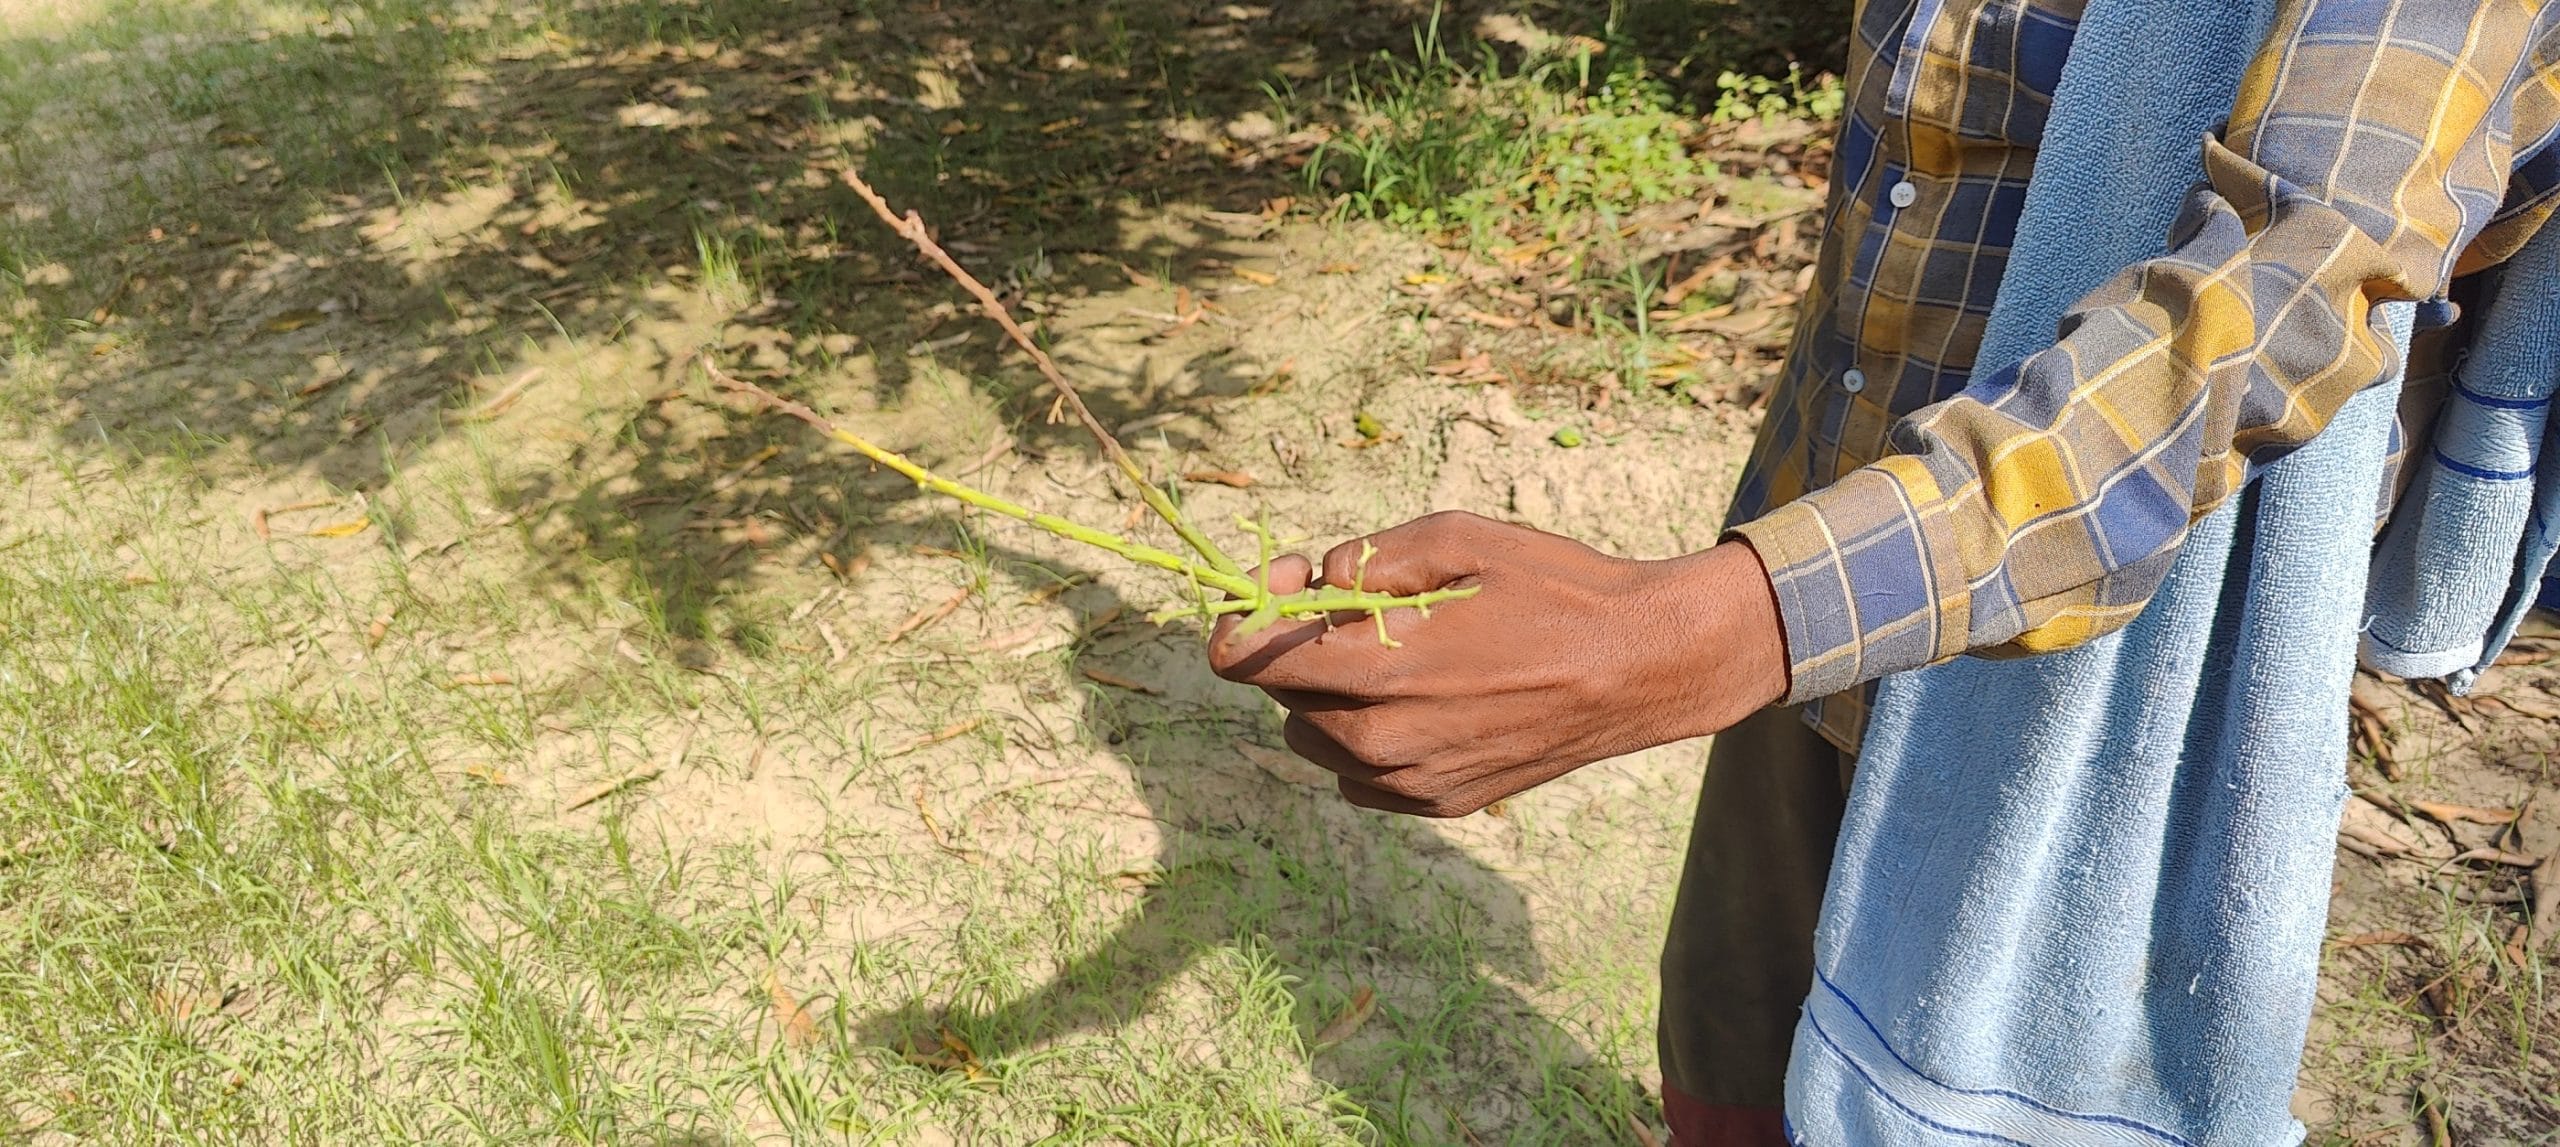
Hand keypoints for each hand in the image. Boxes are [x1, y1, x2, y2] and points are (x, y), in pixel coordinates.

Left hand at [1207, 511, 1788, 816]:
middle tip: (1353, 603)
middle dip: (1296, 646)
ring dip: (1331, 694)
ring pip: (1317, 739)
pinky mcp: (1440, 804)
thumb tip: (1316, 579)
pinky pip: (1360, 776)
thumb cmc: (1556, 589)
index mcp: (1381, 673)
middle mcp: (1385, 742)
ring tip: (1397, 651)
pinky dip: (1368, 735)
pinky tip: (1421, 697)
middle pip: (1281, 698)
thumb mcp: (1459, 537)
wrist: (1644, 667)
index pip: (1247, 663)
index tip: (1281, 585)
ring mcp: (1412, 782)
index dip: (1242, 619)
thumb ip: (1368, 557)